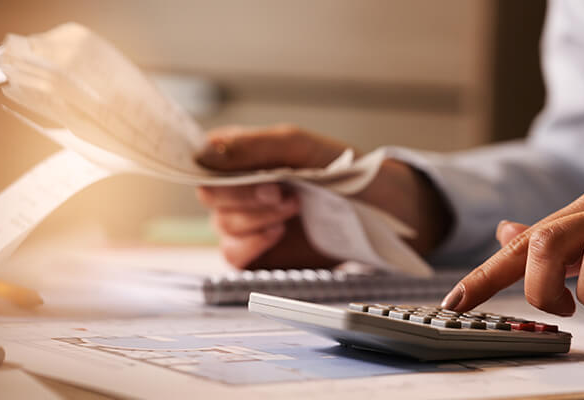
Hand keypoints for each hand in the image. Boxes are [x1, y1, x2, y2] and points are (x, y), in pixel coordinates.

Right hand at [195, 124, 450, 268]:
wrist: (381, 210)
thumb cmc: (343, 171)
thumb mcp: (299, 147)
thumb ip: (252, 146)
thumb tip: (204, 151)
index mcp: (242, 157)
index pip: (203, 161)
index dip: (217, 170)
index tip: (249, 172)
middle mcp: (239, 191)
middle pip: (210, 196)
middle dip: (245, 196)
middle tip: (283, 192)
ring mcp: (248, 224)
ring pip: (222, 227)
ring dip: (255, 219)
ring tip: (292, 209)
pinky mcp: (259, 255)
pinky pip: (234, 256)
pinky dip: (252, 245)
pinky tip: (277, 233)